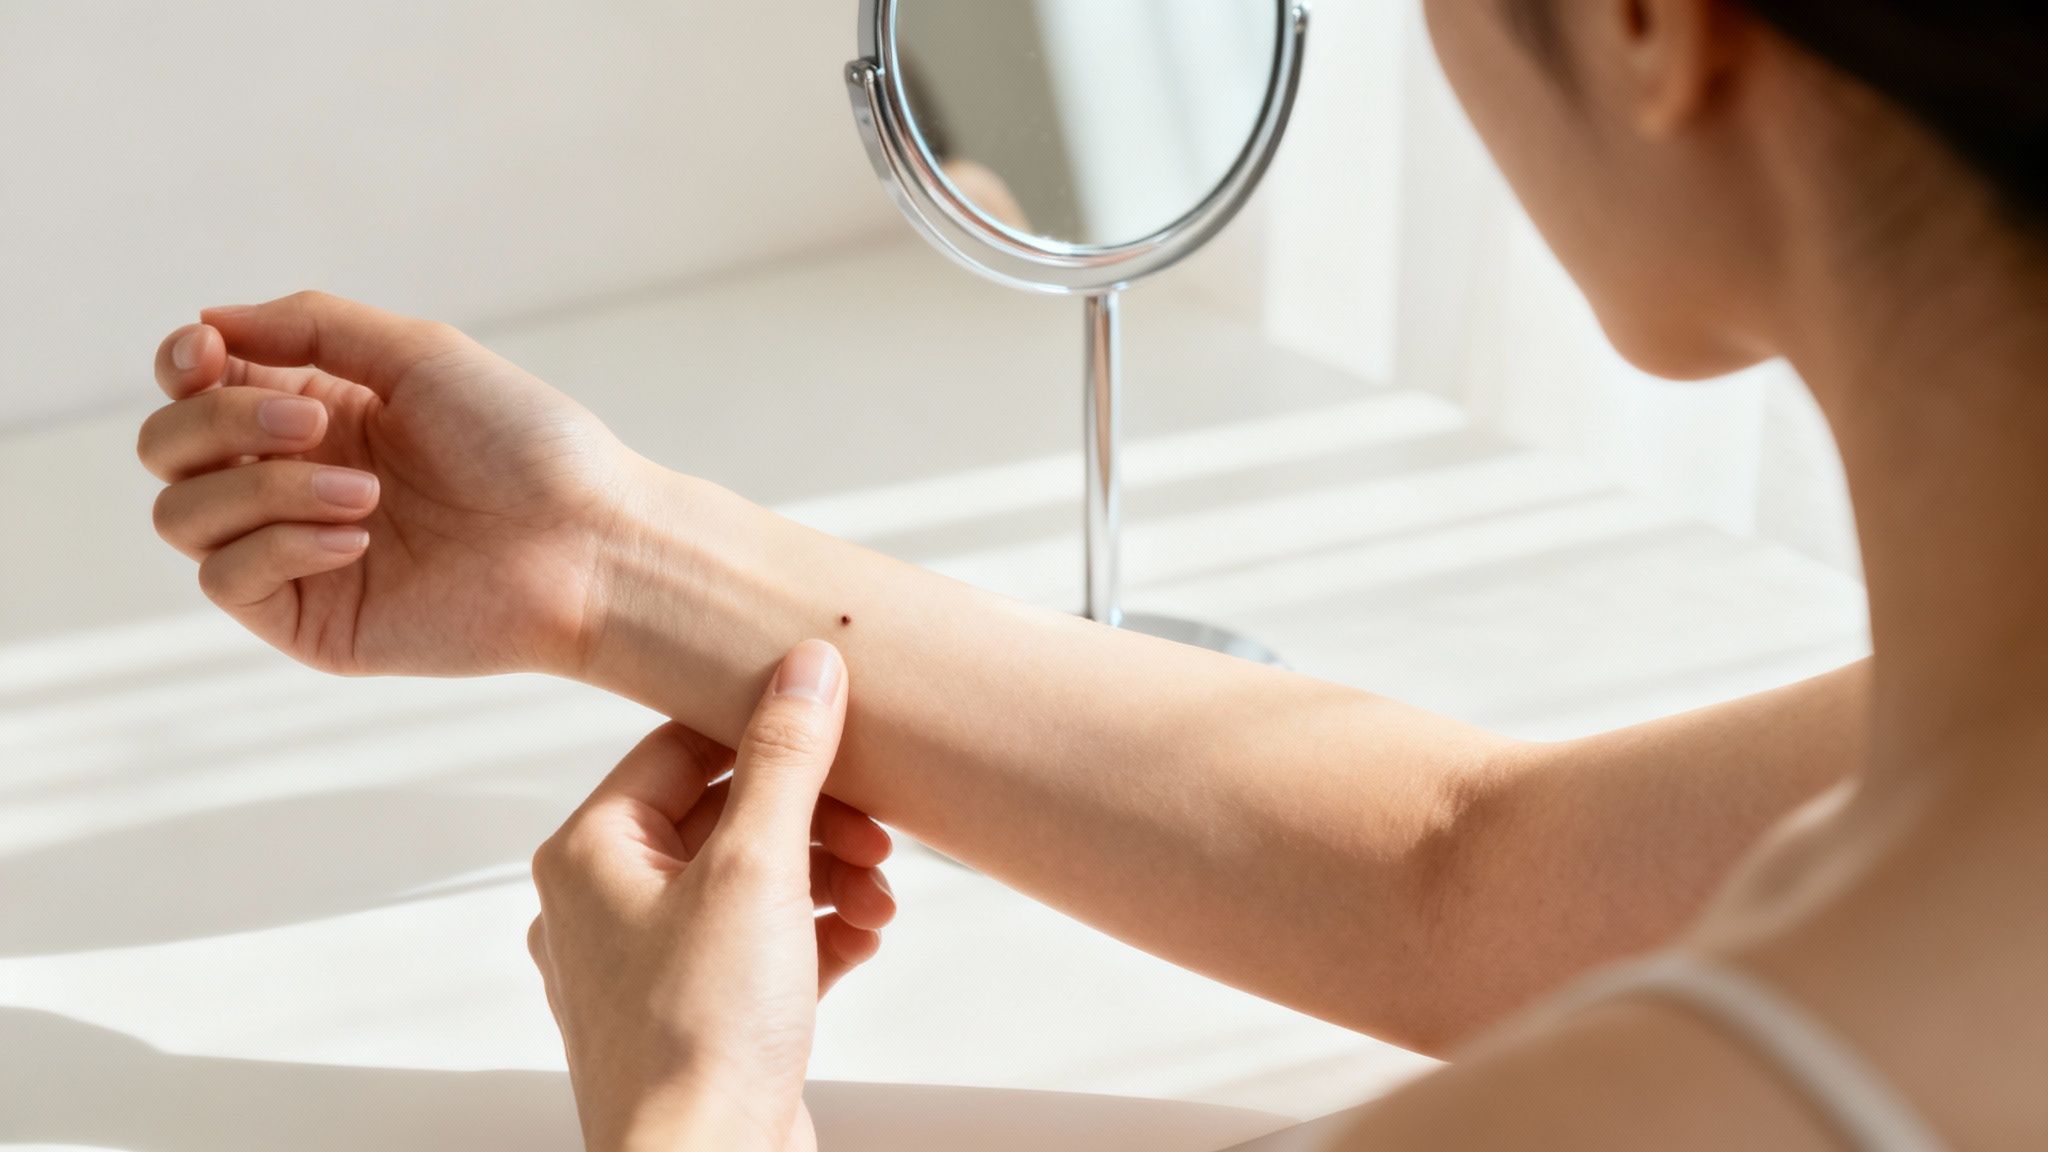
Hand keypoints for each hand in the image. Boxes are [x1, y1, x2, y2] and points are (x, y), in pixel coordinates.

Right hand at [138, 291, 637, 676]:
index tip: (207, 351)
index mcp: (317, 411)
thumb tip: (207, 319)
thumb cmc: (526, 444)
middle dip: (220, 420)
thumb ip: (311, 325)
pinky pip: (226, 580)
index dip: (181, 363)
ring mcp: (294, 553)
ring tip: (365, 494)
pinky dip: (279, 546)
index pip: (195, 385)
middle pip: (167, 446)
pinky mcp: (308, 620)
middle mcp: (293, 479)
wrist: (588, 542)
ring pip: (181, 515)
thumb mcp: (418, 354)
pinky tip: (358, 540)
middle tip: (316, 422)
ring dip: (261, 488)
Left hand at [528, 641, 895, 1151]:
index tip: (836, 723)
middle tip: (876, 833)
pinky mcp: (697, 1018)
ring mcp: (650, 968)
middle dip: (816, 821)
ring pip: (751, 883)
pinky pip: (762, 947)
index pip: (680, 746)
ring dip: (826, 876)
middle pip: (726, 817)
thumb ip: (785, 757)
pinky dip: (816, 934)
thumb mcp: (756, 867)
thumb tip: (805, 666)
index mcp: (590, 854)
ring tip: (878, 896)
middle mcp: (605, 906)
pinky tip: (862, 937)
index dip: (767, 731)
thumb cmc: (698, 1041)